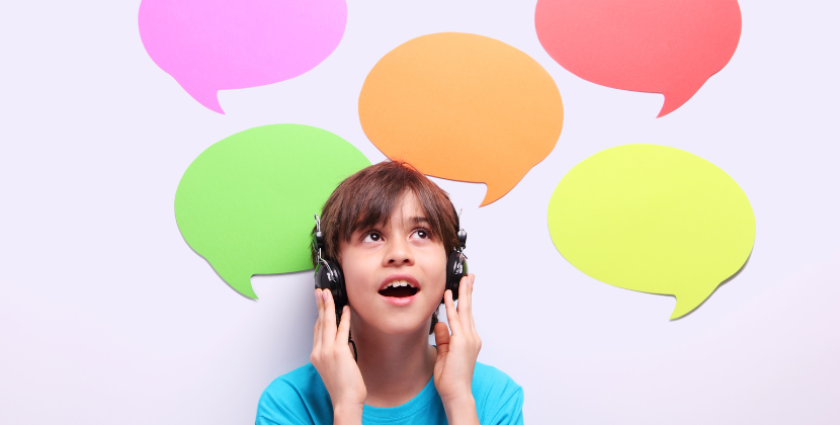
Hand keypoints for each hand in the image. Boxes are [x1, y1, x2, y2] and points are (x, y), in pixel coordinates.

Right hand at [311, 289, 365, 421]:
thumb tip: (342, 341)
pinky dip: (343, 318)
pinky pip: (341, 330)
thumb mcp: (334, 368)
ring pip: (327, 323)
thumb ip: (335, 353)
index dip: (319, 315)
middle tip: (320, 292)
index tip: (320, 304)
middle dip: (320, 305)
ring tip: (329, 294)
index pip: (317, 330)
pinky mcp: (339, 351)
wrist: (345, 401)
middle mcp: (319, 352)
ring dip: (328, 306)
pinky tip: (345, 309)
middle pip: (319, 323)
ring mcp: (328, 351)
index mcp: (316, 356)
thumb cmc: (342, 388)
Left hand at [433, 274, 480, 422]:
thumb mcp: (444, 355)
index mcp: (469, 341)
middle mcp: (471, 338)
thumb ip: (443, 339)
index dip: (465, 300)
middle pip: (469, 309)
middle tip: (469, 276)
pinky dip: (452, 306)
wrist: (457, 393)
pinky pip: (455, 320)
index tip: (465, 288)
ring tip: (464, 279)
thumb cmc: (451, 379)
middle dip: (469, 291)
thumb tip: (440, 325)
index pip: (466, 316)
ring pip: (464, 311)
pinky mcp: (461, 342)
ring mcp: (468, 339)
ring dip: (463, 293)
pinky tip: (449, 296)